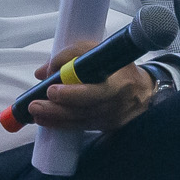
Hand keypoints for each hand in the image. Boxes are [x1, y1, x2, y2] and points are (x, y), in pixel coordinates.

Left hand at [23, 41, 158, 134]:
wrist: (144, 91)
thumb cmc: (118, 68)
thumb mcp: (99, 51)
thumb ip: (71, 55)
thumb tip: (44, 72)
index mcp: (117, 80)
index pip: (95, 90)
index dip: (72, 93)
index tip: (52, 89)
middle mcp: (115, 102)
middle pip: (83, 109)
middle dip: (57, 109)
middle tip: (35, 104)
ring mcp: (111, 118)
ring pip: (80, 121)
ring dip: (54, 118)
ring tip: (35, 112)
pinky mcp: (107, 127)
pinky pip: (81, 127)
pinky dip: (61, 124)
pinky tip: (46, 120)